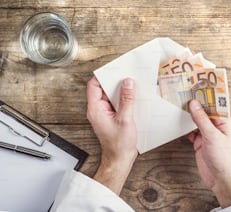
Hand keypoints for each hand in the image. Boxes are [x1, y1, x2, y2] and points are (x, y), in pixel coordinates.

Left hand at [87, 77, 137, 194]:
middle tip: (127, 76)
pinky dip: (124, 100)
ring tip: (132, 87)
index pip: (93, 86)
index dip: (102, 76)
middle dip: (115, 82)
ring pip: (110, 97)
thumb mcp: (125, 119)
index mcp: (96, 109)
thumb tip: (128, 83)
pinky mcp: (111, 118)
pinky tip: (134, 99)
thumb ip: (127, 100)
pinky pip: (116, 104)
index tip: (114, 70)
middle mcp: (98, 110)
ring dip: (121, 91)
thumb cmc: (119, 145)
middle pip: (103, 89)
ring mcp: (104, 114)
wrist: (119, 159)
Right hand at [187, 100, 230, 207]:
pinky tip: (178, 122)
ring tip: (178, 105)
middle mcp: (216, 126)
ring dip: (188, 116)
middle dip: (194, 105)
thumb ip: (201, 120)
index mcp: (224, 121)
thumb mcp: (212, 136)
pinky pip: (190, 131)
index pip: (213, 104)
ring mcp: (207, 134)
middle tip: (182, 94)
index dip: (204, 96)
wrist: (220, 178)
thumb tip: (194, 104)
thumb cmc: (224, 158)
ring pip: (195, 121)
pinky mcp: (199, 142)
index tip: (194, 87)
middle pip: (203, 112)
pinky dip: (184, 128)